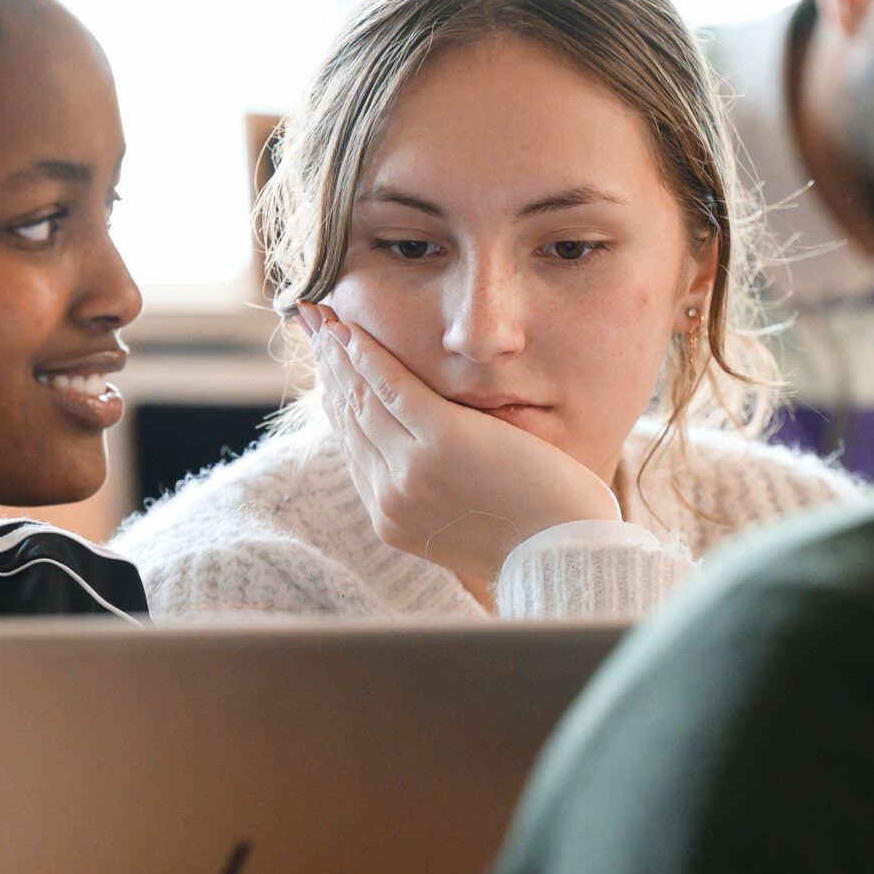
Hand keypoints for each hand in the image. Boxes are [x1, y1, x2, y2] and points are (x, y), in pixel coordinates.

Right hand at [303, 303, 620, 589]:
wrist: (562, 555)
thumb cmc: (534, 537)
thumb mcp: (466, 521)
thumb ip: (436, 494)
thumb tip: (422, 464)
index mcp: (392, 518)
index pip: (353, 447)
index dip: (335, 399)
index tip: (325, 365)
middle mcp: (390, 496)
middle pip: (349, 418)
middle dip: (327, 368)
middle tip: (311, 326)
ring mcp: (411, 471)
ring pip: (362, 400)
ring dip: (339, 353)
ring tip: (323, 317)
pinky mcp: (442, 443)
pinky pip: (393, 389)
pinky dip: (368, 356)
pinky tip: (352, 330)